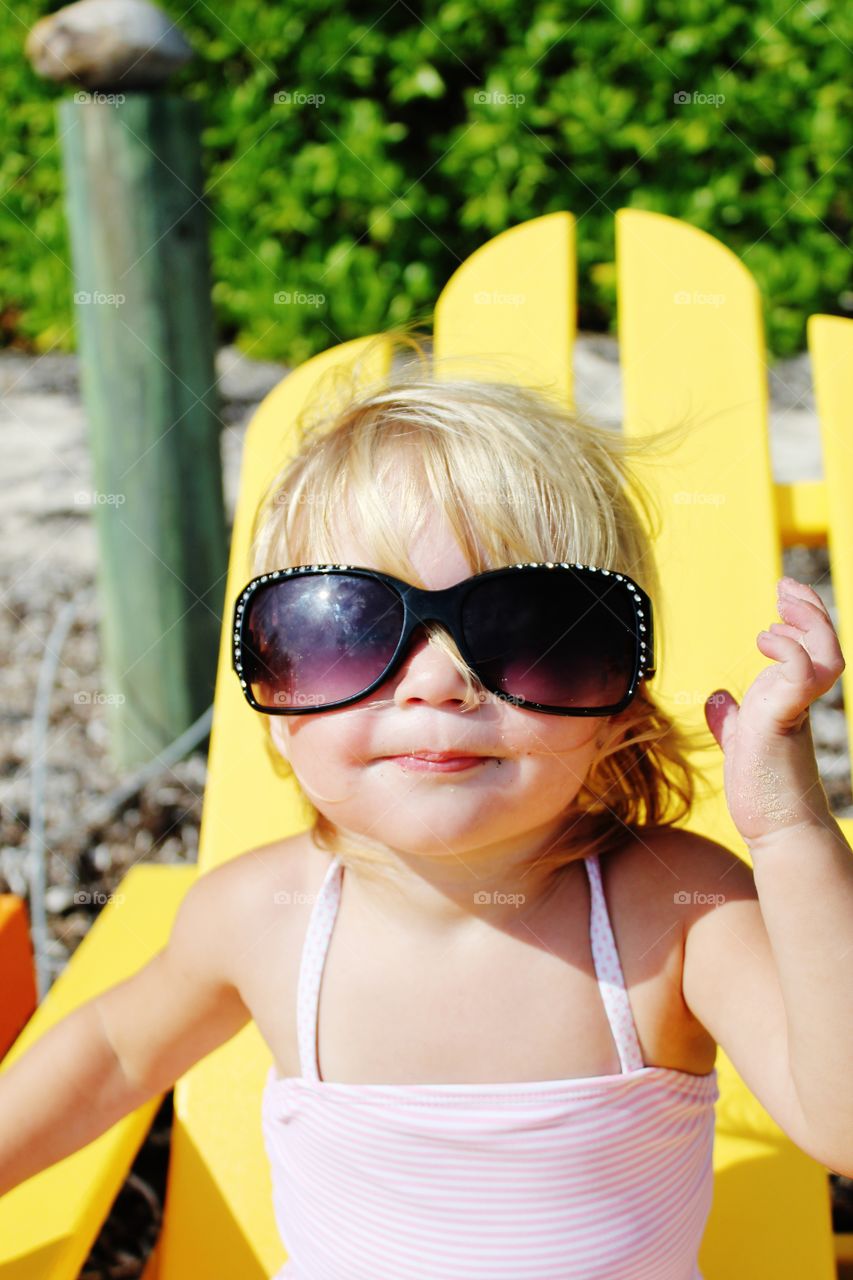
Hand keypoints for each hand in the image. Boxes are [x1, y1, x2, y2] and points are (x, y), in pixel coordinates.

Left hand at [703, 576, 845, 846]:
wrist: (779, 833)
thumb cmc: (763, 795)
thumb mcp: (741, 744)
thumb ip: (732, 719)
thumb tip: (719, 697)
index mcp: (789, 698)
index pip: (809, 646)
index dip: (802, 616)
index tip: (783, 594)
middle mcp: (799, 699)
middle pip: (824, 641)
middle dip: (809, 609)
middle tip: (785, 586)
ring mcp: (796, 709)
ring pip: (826, 654)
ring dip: (806, 626)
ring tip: (778, 615)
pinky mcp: (785, 721)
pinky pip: (801, 675)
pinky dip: (787, 651)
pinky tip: (766, 643)